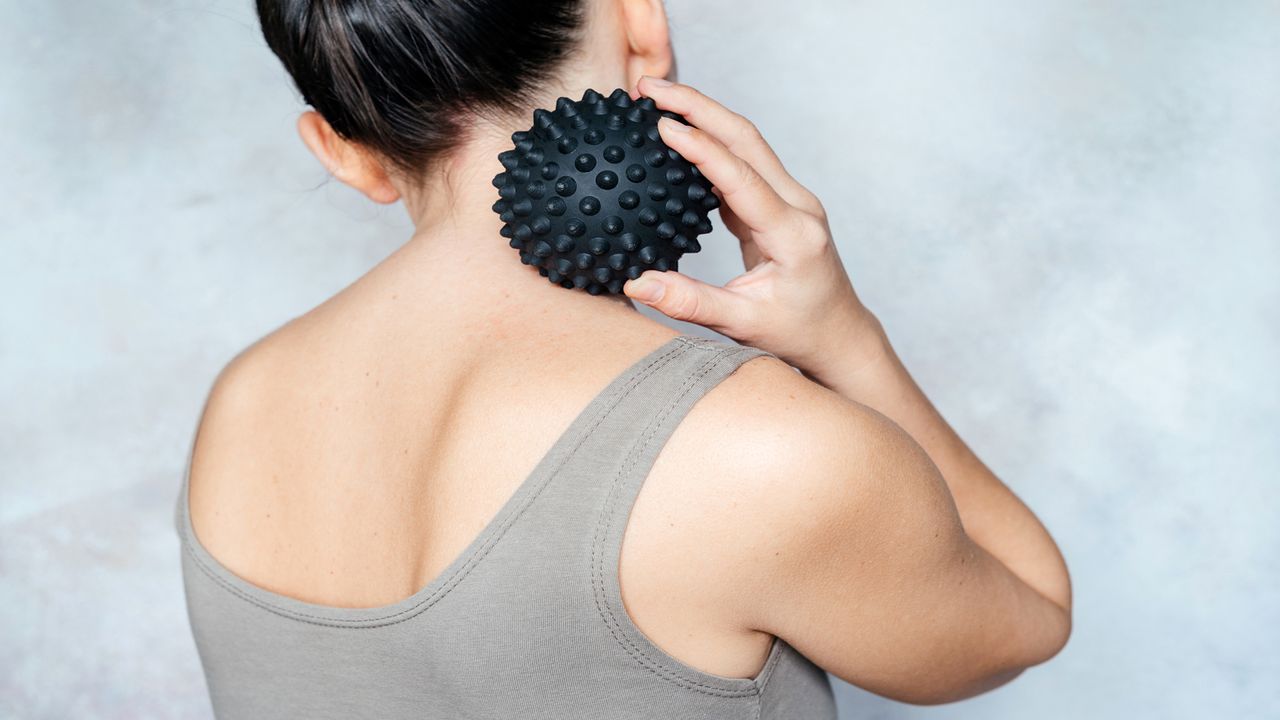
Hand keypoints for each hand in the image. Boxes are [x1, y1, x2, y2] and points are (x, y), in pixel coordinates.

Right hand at [624, 76, 884, 383]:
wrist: (838, 334)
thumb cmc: (798, 332)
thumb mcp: (742, 324)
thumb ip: (690, 303)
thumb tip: (636, 284)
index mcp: (792, 235)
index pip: (742, 178)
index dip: (701, 148)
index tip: (662, 124)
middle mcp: (797, 207)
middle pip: (746, 139)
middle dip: (698, 106)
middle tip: (649, 87)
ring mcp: (790, 199)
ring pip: (745, 142)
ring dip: (703, 115)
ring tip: (656, 98)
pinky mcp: (777, 202)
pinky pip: (742, 162)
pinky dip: (709, 141)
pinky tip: (677, 131)